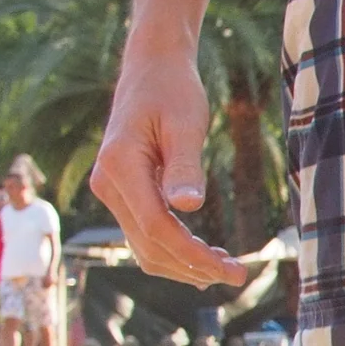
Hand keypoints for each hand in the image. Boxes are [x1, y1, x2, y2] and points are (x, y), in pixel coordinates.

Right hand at [88, 43, 247, 286]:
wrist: (152, 69)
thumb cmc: (173, 91)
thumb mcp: (186, 123)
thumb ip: (185, 166)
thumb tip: (187, 207)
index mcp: (119, 166)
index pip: (155, 226)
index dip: (192, 253)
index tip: (230, 269)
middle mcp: (106, 184)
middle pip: (149, 245)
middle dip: (193, 267)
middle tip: (238, 276)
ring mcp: (110, 191)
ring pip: (144, 248)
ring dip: (184, 266)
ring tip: (226, 270)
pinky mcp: (122, 194)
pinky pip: (145, 235)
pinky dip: (174, 251)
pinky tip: (204, 259)